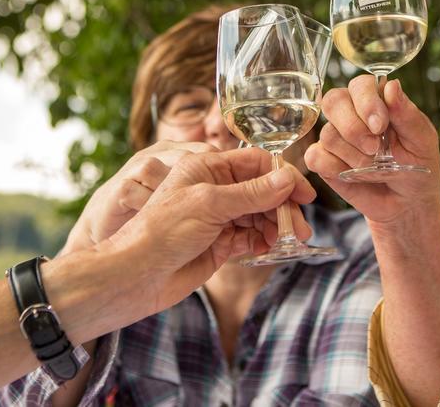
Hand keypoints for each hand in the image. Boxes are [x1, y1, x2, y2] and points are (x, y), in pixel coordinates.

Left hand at [103, 147, 316, 313]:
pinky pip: (250, 237)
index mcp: (207, 168)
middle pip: (262, 190)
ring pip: (259, 215)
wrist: (136, 275)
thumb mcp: (209, 204)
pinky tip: (271, 248)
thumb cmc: (162, 230)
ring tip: (291, 241)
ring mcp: (218, 217)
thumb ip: (251, 193)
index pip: (256, 163)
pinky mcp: (219, 243)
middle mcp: (215, 190)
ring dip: (277, 226)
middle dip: (283, 207)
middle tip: (300, 228)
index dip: (282, 176)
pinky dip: (264, 241)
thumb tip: (287, 180)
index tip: (303, 195)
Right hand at [305, 76, 439, 224]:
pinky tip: (352, 175)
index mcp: (377, 100)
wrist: (408, 202)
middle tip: (374, 148)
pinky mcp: (324, 161)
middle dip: (353, 128)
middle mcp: (351, 113)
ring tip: (374, 168)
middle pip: (333, 101)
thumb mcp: (422, 140)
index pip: (360, 85)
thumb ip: (407, 114)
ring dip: (353, 155)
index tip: (380, 126)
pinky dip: (335, 168)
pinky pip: (315, 157)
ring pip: (328, 134)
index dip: (366, 102)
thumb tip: (391, 86)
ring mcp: (335, 136)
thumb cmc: (418, 165)